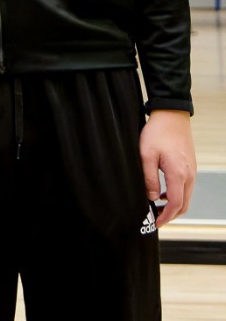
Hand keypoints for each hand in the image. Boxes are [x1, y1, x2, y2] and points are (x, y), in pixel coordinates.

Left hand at [140, 109, 196, 226]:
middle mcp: (189, 176)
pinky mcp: (190, 167)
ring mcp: (192, 171)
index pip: (175, 204)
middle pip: (183, 204)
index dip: (165, 216)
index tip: (155, 223)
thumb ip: (149, 178)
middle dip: (170, 215)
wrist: (172, 116)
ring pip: (186, 197)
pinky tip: (162, 193)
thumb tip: (152, 197)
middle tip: (155, 219)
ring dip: (173, 205)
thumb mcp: (146, 155)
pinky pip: (186, 187)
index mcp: (179, 174)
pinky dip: (176, 195)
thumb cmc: (157, 133)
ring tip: (156, 207)